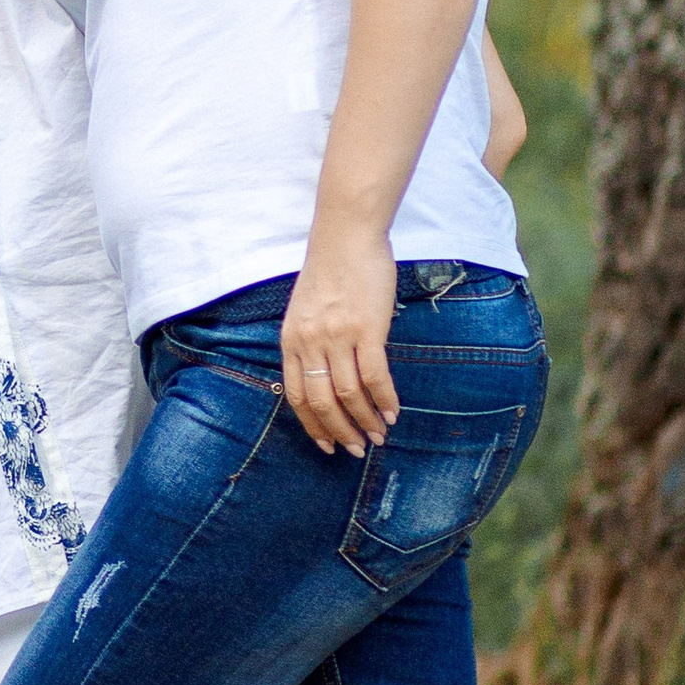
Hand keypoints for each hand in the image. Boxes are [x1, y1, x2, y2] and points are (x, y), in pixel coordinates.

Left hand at [280, 225, 398, 455]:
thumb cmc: (330, 270)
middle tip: (356, 449)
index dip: (312, 425)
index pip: (296, 396)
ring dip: (366, 420)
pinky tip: (393, 411)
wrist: (347, 235)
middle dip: (340, 432)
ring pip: (349, 394)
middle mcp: (309, 342)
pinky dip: (385, 399)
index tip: (327, 444)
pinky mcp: (367, 329)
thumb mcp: (304, 310)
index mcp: (291, 340)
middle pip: (321, 402)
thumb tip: (325, 378)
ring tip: (380, 434)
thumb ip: (309, 342)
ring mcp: (337, 336)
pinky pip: (375, 376)